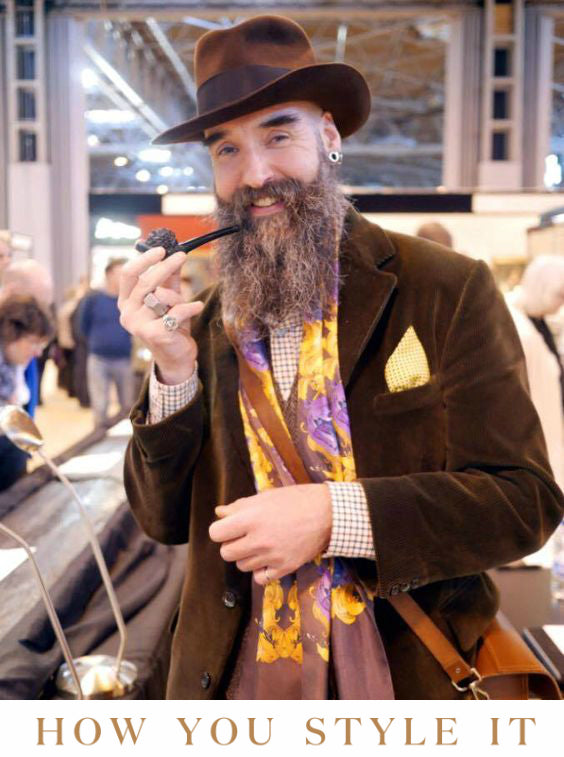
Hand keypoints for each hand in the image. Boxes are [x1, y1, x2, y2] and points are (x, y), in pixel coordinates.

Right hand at [118, 246, 203, 383]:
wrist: (177, 357)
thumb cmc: (171, 325)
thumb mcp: (169, 299)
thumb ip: (168, 278)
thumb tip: (172, 251)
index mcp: (126, 302)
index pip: (129, 274)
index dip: (144, 259)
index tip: (161, 249)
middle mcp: (127, 313)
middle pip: (145, 282)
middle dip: (165, 267)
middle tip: (181, 255)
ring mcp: (138, 325)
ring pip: (162, 297)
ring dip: (179, 298)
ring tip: (186, 305)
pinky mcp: (154, 334)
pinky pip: (176, 312)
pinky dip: (190, 307)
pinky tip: (196, 307)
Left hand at [208, 484, 331, 584]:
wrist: (327, 513)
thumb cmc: (296, 500)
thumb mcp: (265, 497)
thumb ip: (239, 506)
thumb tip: (219, 513)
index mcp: (251, 518)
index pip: (216, 533)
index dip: (221, 530)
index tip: (230, 527)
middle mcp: (259, 540)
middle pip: (226, 553)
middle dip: (232, 544)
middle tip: (245, 536)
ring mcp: (272, 556)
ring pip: (242, 566)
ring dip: (247, 557)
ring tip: (260, 545)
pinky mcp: (285, 568)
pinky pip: (260, 579)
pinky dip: (261, 571)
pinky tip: (268, 559)